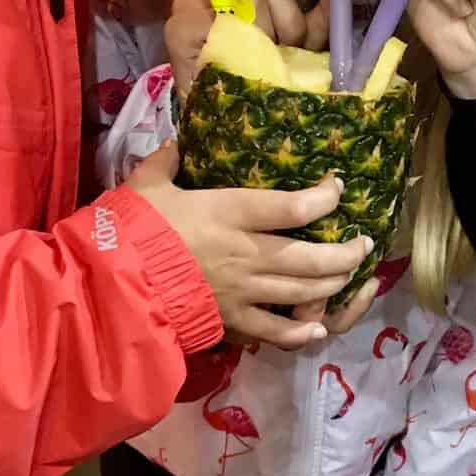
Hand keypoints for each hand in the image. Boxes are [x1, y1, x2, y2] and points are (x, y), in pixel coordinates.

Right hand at [128, 146, 371, 349]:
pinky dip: (301, 332)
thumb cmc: (131, 230)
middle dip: (345, 251)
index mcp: (230, 213)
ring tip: (351, 275)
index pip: (292, 206)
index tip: (336, 188)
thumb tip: (176, 143)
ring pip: (304, 292)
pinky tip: (318, 328)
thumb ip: (166, 162)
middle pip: (312, 256)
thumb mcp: (145, 185)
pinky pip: (275, 331)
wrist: (112, 285)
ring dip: (334, 284)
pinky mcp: (232, 321)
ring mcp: (243, 290)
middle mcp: (247, 252)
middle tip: (363, 243)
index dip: (323, 197)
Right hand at [169, 0, 330, 94]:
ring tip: (266, 60)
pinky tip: (246, 58)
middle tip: (287, 49)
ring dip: (272, 32)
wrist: (216, 123)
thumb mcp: (291, 44)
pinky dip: (249, 41)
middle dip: (290, 18)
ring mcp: (190, 2)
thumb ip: (314, 19)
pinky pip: (233, 20)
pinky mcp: (181, 25)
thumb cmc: (255, 79)